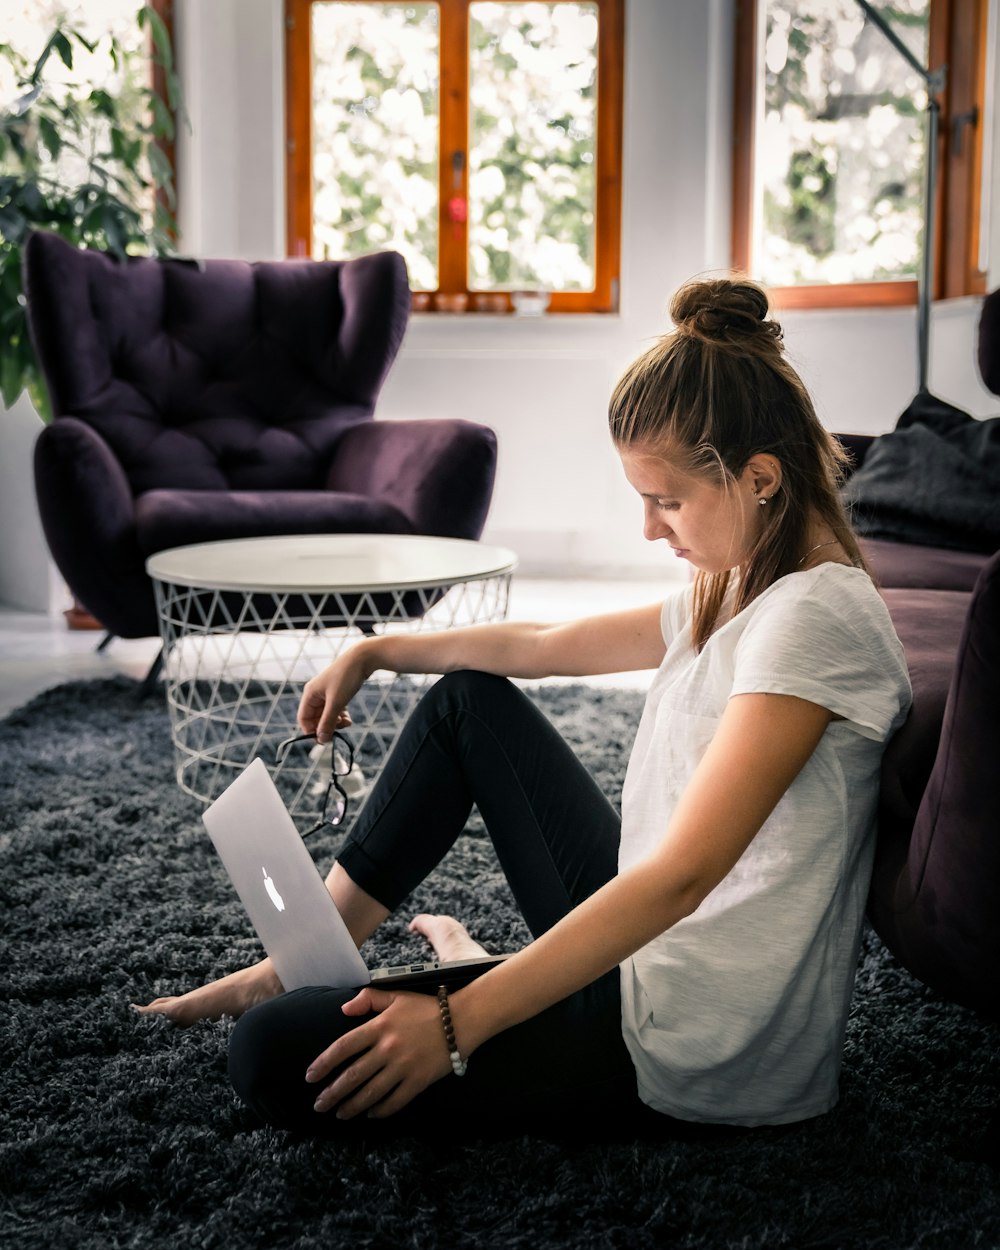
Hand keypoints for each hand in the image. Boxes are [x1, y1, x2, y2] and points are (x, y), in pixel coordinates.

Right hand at [297, 645, 371, 742]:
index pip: (304, 719)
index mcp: (310, 694)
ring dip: (335, 722)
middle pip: (315, 718)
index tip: (323, 740)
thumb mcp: (337, 703)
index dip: (311, 731)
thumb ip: (328, 722)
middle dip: (326, 727)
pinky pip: (335, 709)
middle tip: (337, 733)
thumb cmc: (346, 678)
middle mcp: (316, 693)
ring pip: (327, 715)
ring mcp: (327, 692)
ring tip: (346, 724)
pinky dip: (341, 716)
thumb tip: (321, 739)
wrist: (363, 658)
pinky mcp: (338, 692)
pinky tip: (348, 720)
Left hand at [306, 987, 451, 1119]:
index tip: (310, 1077)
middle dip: (331, 1093)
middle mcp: (387, 1049)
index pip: (343, 1048)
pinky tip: (370, 1115)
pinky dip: (380, 1111)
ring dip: (351, 1106)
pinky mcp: (418, 1081)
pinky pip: (394, 1101)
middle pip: (352, 1076)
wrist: (462, 1020)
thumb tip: (344, 1009)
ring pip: (370, 1093)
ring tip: (339, 1114)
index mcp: (379, 1026)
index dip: (323, 1064)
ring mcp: (403, 1067)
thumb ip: (368, 999)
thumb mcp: (396, 995)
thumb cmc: (427, 1007)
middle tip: (318, 1105)